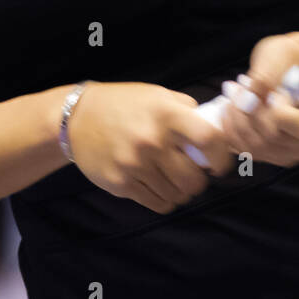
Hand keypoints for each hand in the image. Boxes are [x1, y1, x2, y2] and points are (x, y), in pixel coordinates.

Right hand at [66, 83, 238, 212]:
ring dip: (181, 192)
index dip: (221, 156)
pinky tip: (160, 188)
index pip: (209, 139)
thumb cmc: (124, 105)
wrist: (76, 118)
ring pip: (177, 195)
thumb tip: (215, 128)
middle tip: (194, 175)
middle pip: (194, 179)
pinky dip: (165, 200)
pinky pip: (157, 204)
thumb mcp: (157, 95)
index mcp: (166, 114)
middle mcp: (152, 140)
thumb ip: (186, 110)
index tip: (218, 163)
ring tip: (175, 181)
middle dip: (199, 181)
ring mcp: (135, 165)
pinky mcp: (121, 184)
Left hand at [216, 32, 298, 166]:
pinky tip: (229, 111)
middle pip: (278, 140)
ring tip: (230, 97)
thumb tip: (249, 99)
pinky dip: (235, 133)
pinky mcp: (284, 155)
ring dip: (237, 123)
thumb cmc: (294, 54)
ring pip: (261, 149)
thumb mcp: (283, 53)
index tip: (266, 89)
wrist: (295, 64)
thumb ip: (268, 74)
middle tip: (234, 88)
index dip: (279, 113)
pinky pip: (254, 153)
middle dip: (248, 114)